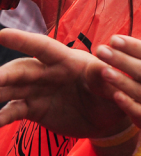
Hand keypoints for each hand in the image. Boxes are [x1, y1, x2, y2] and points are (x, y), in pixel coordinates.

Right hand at [0, 28, 127, 137]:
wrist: (108, 120)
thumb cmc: (113, 95)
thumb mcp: (113, 86)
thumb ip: (104, 78)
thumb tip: (105, 68)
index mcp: (67, 61)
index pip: (43, 48)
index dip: (23, 41)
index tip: (2, 35)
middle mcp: (48, 73)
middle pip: (19, 70)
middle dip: (1, 75)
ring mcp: (38, 90)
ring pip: (9, 89)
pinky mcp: (33, 109)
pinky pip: (11, 111)